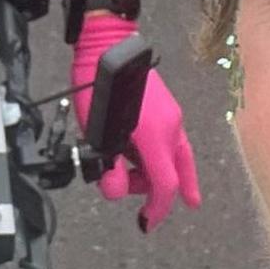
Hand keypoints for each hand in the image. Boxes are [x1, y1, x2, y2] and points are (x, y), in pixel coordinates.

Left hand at [70, 12, 200, 230]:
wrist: (106, 46)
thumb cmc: (96, 85)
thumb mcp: (94, 134)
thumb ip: (107, 167)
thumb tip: (114, 189)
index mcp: (154, 135)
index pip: (165, 185)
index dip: (158, 210)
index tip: (147, 223)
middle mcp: (170, 126)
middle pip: (172, 174)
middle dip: (151, 189)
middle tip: (126, 186)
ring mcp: (173, 115)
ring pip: (174, 157)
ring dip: (152, 170)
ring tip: (126, 164)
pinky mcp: (169, 107)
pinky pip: (172, 141)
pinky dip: (161, 155)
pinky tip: (149, 158)